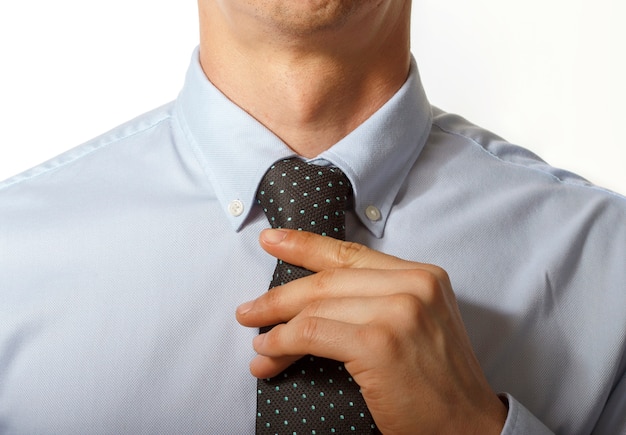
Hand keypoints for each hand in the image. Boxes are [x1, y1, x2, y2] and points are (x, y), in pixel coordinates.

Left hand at [237, 229, 506, 434]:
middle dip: (280, 295)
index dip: (305, 244)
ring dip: (276, 325)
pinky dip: (283, 343)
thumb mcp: (417, 322)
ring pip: (316, 307)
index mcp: (422, 275)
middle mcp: (413, 285)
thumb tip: (314, 295)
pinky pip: (313, 334)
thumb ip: (378, 298)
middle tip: (250, 309)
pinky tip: (269, 353)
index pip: (351, 253)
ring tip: (256, 339)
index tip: (273, 240)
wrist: (469, 425)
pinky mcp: (380, 343)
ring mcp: (399, 311)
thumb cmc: (437, 381)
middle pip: (328, 280)